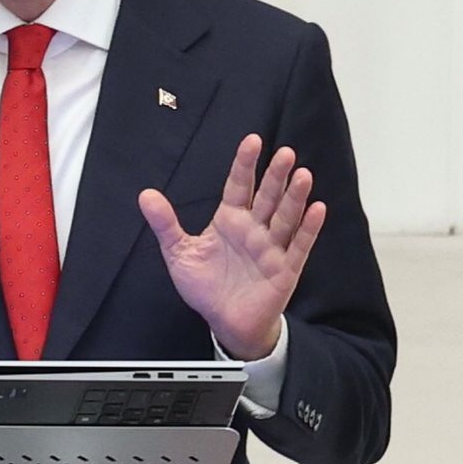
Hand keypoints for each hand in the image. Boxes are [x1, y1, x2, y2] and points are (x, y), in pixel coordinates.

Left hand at [138, 134, 325, 359]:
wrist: (224, 323)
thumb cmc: (206, 286)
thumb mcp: (180, 253)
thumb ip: (165, 224)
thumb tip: (145, 194)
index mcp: (230, 220)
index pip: (239, 185)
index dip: (245, 164)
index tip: (252, 140)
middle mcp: (254, 229)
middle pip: (267, 197)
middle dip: (276, 175)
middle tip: (285, 153)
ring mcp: (272, 248)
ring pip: (285, 217)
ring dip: (295, 197)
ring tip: (302, 174)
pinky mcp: (285, 269)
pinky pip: (299, 246)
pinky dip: (308, 228)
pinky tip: (317, 208)